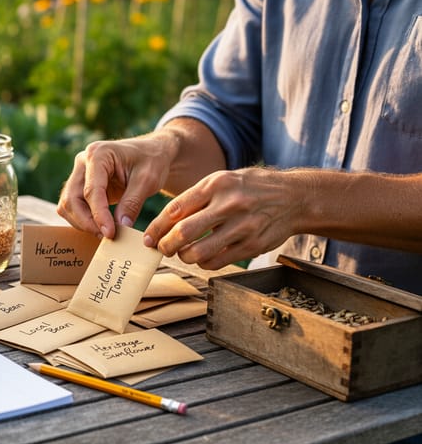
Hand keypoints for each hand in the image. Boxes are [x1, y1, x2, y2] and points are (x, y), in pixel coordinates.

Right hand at [56, 135, 173, 238]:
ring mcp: (79, 173)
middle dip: (86, 221)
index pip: (91, 190)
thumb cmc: (151, 161)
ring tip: (105, 233)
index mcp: (98, 154)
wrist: (151, 153)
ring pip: (68, 204)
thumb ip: (132, 202)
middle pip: (72, 198)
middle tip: (106, 237)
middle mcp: (83, 162)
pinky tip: (100, 226)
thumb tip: (120, 226)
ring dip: (82, 222)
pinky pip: (73, 206)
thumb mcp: (148, 180)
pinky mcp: (80, 185)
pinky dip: (83, 219)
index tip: (110, 234)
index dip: (99, 215)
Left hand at [144, 167, 306, 268]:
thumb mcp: (223, 180)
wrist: (294, 197)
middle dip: (166, 245)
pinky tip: (203, 257)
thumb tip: (165, 220)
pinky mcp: (252, 245)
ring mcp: (242, 226)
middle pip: (184, 232)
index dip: (156, 227)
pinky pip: (217, 262)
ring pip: (199, 252)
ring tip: (183, 253)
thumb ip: (196, 197)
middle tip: (161, 249)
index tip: (148, 237)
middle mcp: (229, 204)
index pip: (176, 208)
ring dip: (184, 256)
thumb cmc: (251, 188)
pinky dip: (204, 263)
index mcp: (216, 184)